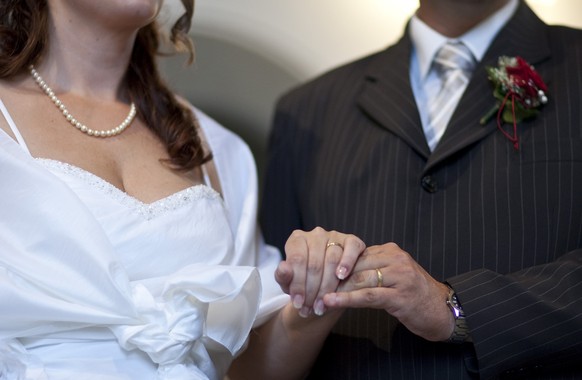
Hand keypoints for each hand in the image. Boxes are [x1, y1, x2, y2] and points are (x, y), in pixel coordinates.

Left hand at [275, 227, 365, 316]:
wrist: (324, 281)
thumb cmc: (304, 280)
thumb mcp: (289, 282)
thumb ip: (283, 276)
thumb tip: (283, 268)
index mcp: (297, 239)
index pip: (297, 260)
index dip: (298, 284)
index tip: (298, 304)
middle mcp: (316, 234)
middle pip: (315, 263)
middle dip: (312, 291)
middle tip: (311, 310)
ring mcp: (335, 236)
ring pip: (332, 260)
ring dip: (328, 286)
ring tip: (323, 305)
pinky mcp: (351, 240)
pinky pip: (351, 249)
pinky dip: (347, 262)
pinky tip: (342, 276)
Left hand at [323, 243, 453, 340]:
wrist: (443, 311)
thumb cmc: (414, 295)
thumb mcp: (392, 276)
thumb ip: (372, 269)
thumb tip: (340, 270)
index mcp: (390, 251)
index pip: (355, 255)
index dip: (333, 267)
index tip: (314, 276)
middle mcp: (395, 259)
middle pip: (354, 266)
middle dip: (330, 279)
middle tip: (309, 290)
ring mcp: (399, 276)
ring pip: (358, 280)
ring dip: (334, 290)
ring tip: (315, 299)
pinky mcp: (400, 296)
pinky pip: (368, 295)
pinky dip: (346, 299)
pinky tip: (331, 302)